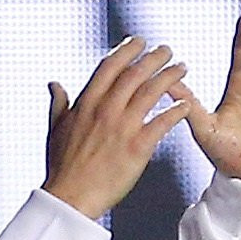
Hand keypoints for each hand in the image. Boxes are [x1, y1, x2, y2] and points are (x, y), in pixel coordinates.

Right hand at [42, 38, 194, 220]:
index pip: (109, 67)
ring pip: (150, 92)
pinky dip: (176, 111)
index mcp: (86, 103)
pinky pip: (162, 123)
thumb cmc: (63, 167)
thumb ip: (59, 103)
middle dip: (153, 57)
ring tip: (181, 67)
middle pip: (134, 74)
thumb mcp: (56, 129)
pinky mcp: (137, 147)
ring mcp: (122, 127)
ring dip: (168, 76)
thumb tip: (54, 84)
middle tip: (167, 50)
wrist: (71, 197)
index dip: (126, 50)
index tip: (138, 42)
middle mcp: (105, 110)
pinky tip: (186, 104)